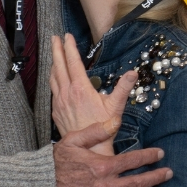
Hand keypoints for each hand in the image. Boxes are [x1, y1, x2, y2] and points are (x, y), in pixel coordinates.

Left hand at [49, 34, 134, 150]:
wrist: (88, 149)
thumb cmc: (103, 128)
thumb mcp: (116, 106)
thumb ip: (123, 87)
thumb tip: (133, 73)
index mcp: (81, 89)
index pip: (73, 62)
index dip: (70, 48)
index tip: (67, 37)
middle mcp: (67, 93)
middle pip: (59, 66)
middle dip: (57, 50)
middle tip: (55, 38)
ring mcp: (60, 102)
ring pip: (54, 77)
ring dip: (53, 63)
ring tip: (54, 53)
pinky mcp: (56, 111)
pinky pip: (53, 90)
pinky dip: (53, 78)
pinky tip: (55, 77)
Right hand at [54, 124, 174, 186]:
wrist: (39, 185)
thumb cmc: (55, 160)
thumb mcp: (73, 139)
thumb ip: (96, 130)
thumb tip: (115, 120)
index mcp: (101, 166)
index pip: (132, 160)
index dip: (149, 156)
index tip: (160, 154)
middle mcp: (104, 186)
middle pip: (137, 183)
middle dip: (156, 178)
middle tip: (170, 174)